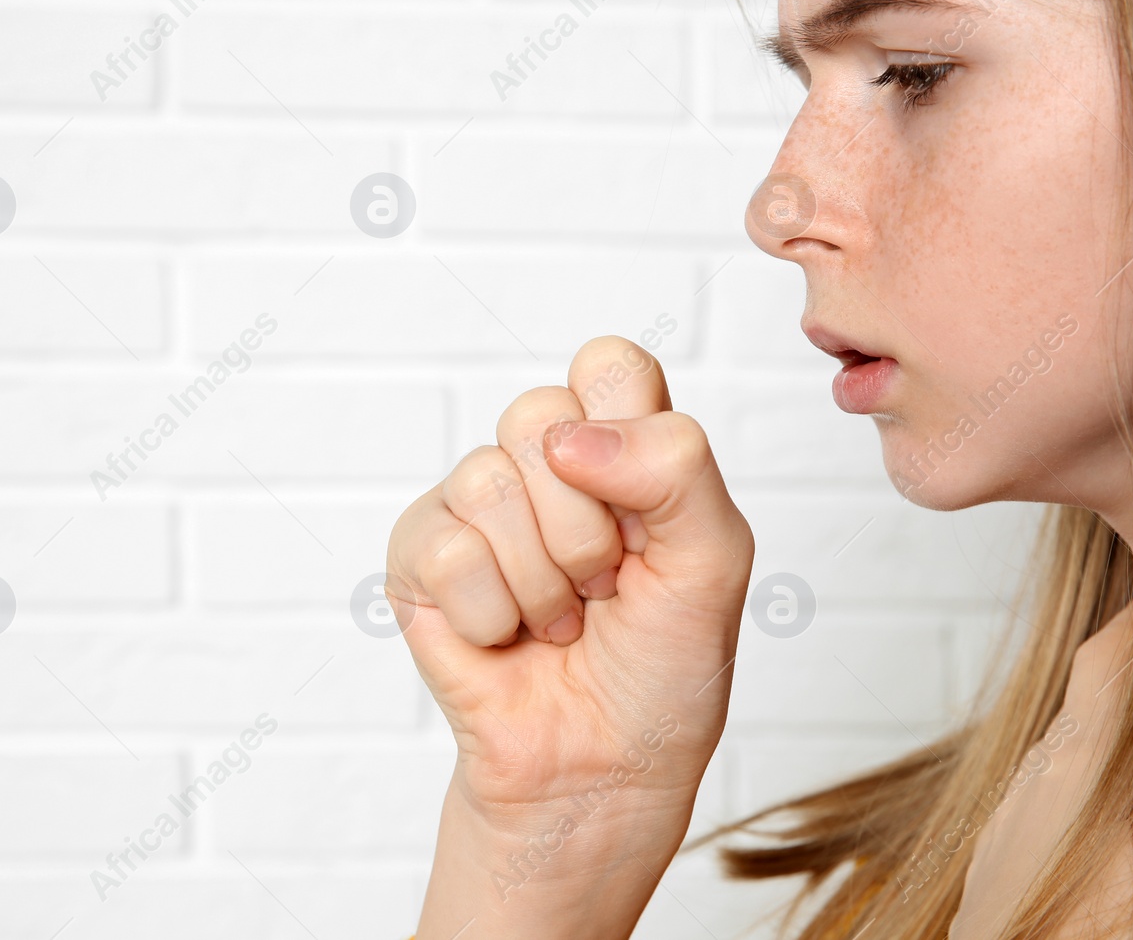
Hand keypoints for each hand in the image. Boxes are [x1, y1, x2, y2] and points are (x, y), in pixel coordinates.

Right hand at [386, 334, 755, 837]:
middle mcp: (543, 460)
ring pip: (488, 482)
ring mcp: (475, 504)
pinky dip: (492, 615)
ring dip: (541, 582)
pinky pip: (445, 547)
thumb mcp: (714, 559)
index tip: (644, 516)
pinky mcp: (419, 555)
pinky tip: (507, 639)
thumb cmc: (664, 666)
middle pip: (539, 415)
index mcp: (621, 442)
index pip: (607, 365)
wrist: (602, 768)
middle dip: (586, 528)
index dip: (624, 431)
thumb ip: (674, 468)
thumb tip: (566, 437)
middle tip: (603, 585)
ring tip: (559, 620)